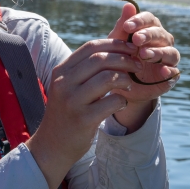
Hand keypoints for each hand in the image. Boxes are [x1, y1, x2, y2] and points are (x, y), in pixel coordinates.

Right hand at [27, 37, 140, 187]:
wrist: (52, 144)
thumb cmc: (66, 111)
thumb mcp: (67, 86)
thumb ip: (83, 69)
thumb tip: (114, 50)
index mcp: (61, 70)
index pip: (91, 47)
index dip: (115, 45)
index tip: (131, 49)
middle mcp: (64, 83)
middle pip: (100, 59)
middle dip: (125, 59)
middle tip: (137, 66)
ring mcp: (72, 101)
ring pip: (108, 77)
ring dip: (126, 79)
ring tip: (129, 86)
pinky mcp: (83, 119)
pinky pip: (112, 102)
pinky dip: (123, 100)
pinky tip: (121, 103)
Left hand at [108, 2, 179, 131]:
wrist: (118, 84)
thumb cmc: (118, 57)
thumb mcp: (116, 42)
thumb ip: (122, 26)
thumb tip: (127, 5)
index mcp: (149, 30)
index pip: (150, 20)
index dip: (140, 21)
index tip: (127, 26)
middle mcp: (162, 42)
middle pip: (161, 34)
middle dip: (148, 35)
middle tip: (135, 39)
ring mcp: (168, 60)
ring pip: (170, 52)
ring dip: (158, 52)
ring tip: (144, 55)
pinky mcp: (170, 76)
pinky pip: (174, 73)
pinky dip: (170, 71)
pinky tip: (162, 70)